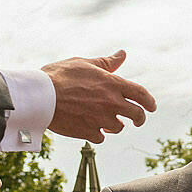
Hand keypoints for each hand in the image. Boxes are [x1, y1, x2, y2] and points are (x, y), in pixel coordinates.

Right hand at [42, 51, 158, 142]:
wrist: (40, 96)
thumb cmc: (59, 75)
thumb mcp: (84, 63)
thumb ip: (107, 62)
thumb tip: (122, 54)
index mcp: (113, 84)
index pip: (141, 94)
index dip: (149, 102)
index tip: (151, 107)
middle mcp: (111, 103)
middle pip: (137, 115)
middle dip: (139, 118)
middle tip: (136, 120)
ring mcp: (101, 119)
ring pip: (119, 128)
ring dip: (115, 125)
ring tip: (106, 121)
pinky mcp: (89, 132)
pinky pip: (101, 137)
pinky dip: (98, 133)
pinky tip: (91, 128)